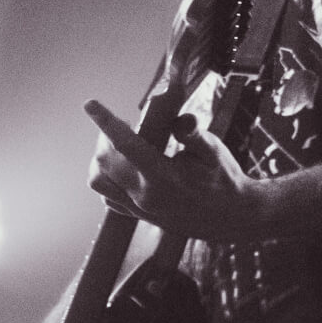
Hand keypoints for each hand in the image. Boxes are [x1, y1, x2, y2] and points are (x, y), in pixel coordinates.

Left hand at [85, 100, 262, 239]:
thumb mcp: (214, 152)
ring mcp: (140, 209)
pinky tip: (123, 167)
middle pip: (104, 162)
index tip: (90, 104)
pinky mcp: (140, 216)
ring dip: (101, 159)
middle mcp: (146, 196)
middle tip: (124, 123)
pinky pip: (108, 197)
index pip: (126, 145)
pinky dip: (107, 178)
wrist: (231, 218)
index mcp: (164, 178)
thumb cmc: (223, 180)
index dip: (106, 121)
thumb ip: (193, 134)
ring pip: (98, 182)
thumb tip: (179, 119)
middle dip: (105, 136)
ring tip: (117, 145)